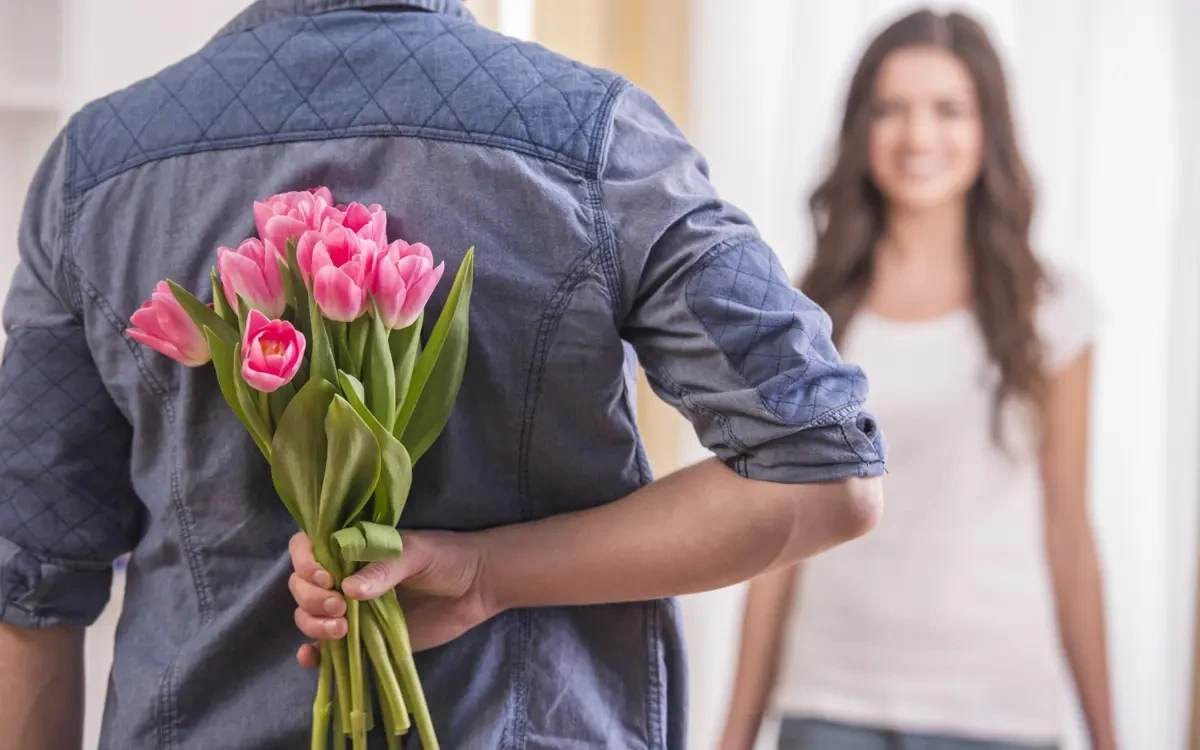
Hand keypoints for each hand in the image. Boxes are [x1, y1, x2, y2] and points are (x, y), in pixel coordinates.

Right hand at [287, 530, 496, 667]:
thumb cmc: (447, 558)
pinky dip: (313, 653)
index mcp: (353, 547)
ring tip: (341, 629)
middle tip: (340, 607)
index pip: (308, 548)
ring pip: (309, 615)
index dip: (305, 562)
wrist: (477, 587)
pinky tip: (310, 656)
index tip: (326, 578)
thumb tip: (349, 590)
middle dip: (311, 598)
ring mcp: (352, 608)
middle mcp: (345, 576)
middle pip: (302, 586)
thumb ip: (384, 568)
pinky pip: (327, 646)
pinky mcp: (363, 637)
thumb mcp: (417, 553)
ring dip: (312, 623)